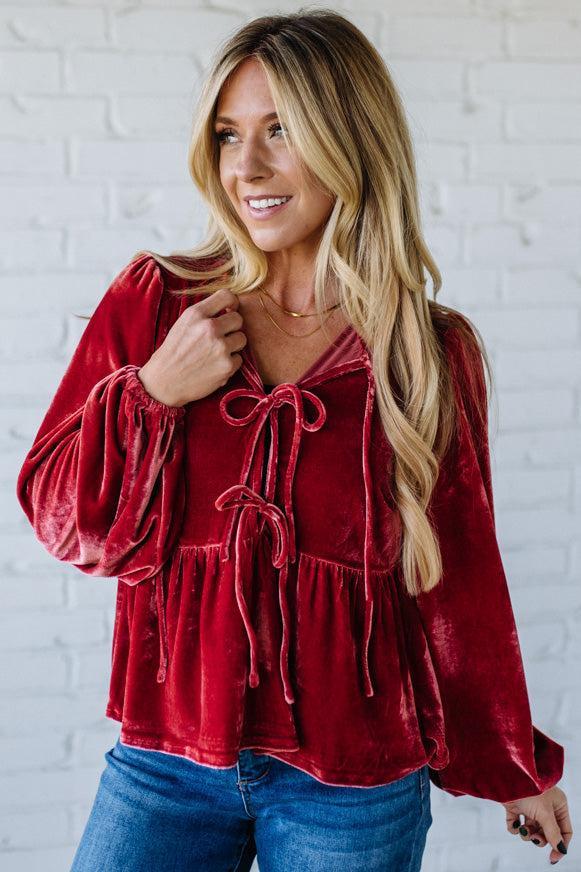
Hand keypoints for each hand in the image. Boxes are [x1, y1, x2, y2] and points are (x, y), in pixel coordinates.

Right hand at [138, 287, 246, 406]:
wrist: (164, 381)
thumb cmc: (174, 352)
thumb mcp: (183, 324)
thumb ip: (204, 314)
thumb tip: (229, 307)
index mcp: (197, 314)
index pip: (227, 296)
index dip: (232, 303)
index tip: (230, 310)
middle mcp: (210, 328)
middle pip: (239, 319)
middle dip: (232, 328)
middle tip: (221, 337)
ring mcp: (220, 348)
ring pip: (242, 339)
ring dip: (233, 345)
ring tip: (216, 352)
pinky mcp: (227, 366)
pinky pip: (239, 359)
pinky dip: (230, 363)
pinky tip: (214, 366)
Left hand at [504, 785, 572, 864]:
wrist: (506, 776)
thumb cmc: (530, 790)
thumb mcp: (545, 813)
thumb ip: (553, 833)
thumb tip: (560, 850)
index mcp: (558, 805)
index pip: (564, 831)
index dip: (560, 845)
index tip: (553, 857)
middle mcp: (545, 806)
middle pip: (547, 832)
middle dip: (540, 838)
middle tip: (534, 838)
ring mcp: (529, 806)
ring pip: (532, 830)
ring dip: (527, 834)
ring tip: (523, 829)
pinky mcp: (515, 806)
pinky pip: (516, 824)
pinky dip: (514, 827)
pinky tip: (514, 823)